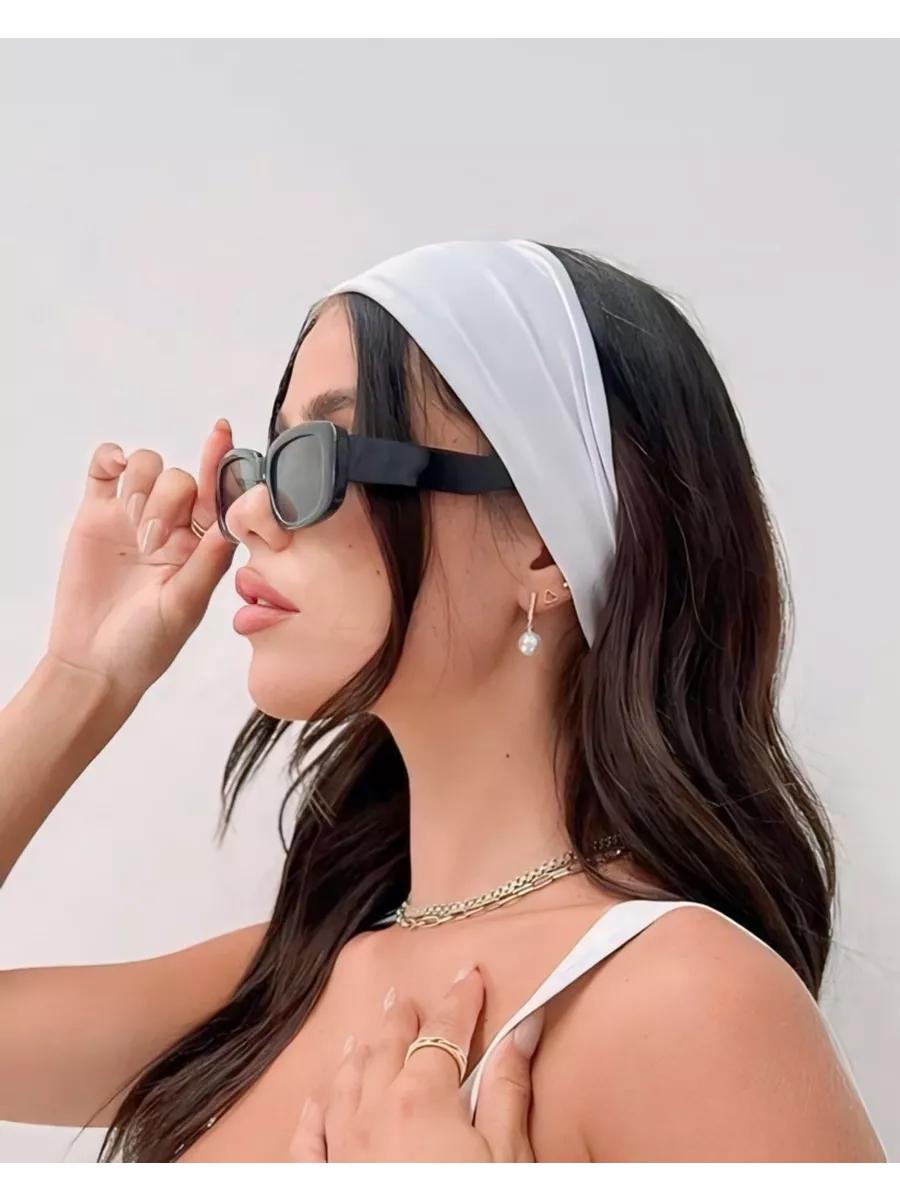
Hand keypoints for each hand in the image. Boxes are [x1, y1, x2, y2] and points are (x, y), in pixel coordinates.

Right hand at [45, 419, 236, 704]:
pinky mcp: (97, 514)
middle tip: (151, 540)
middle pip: (180, 478)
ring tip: (131, 524)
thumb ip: (208, 562)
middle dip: (167, 499)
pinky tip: (114, 477)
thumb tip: (235, 519)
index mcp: (202, 545)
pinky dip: (111, 459)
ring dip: (141, 484)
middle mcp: (173, 526)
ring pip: (146, 466)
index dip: (222, 463)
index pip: (218, 495)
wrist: (93, 661)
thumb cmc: (147, 643)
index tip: (222, 433)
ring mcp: (134, 516)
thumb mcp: (185, 605)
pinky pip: (106, 467)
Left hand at [288, 964, 543, 1162]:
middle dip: (402, 1019)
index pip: (444, 1032)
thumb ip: (508, 1089)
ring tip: (366, 1035)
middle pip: (387, 1049)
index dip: (460, 1002)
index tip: (471, 977)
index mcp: (422, 1099)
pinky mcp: (322, 1186)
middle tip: (408, 997)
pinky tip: (317, 1099)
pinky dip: (314, 1112)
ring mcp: (340, 1151)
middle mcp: (372, 1114)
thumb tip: (523, 1029)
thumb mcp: (507, 1158)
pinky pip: (308, 1139)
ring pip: (345, 1085)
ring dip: (359, 1055)